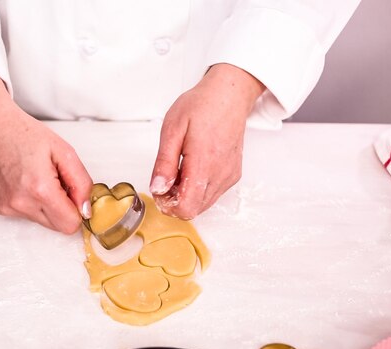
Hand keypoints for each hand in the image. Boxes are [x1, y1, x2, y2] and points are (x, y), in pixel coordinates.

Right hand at [0, 75, 92, 233]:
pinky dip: (31, 202)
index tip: (74, 194)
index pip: (70, 224)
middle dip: (63, 208)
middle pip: (57, 226)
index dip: (77, 210)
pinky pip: (26, 215)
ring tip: (38, 179)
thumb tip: (85, 210)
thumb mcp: (65, 152)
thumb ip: (82, 183)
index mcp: (40, 189)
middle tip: (57, 182)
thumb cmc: (26, 135)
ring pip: (42, 221)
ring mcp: (7, 208)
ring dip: (47, 205)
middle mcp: (21, 203)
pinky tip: (24, 182)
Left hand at [149, 64, 264, 218]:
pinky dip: (198, 189)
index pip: (186, 207)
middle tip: (165, 177)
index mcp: (203, 163)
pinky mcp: (233, 175)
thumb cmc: (201, 106)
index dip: (168, 205)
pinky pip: (212, 194)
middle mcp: (220, 174)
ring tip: (178, 170)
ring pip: (203, 204)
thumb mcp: (172, 129)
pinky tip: (191, 169)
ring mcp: (229, 176)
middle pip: (193, 209)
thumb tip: (157, 188)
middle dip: (174, 200)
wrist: (228, 96)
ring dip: (186, 195)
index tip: (159, 189)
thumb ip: (164, 163)